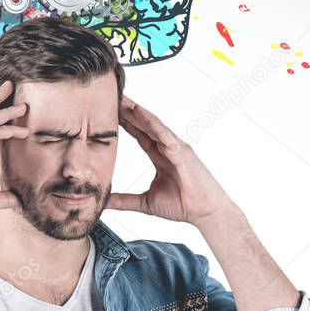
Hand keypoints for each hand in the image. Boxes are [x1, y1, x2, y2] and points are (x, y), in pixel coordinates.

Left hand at [105, 95, 234, 224]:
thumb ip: (125, 200)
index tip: (110, 114)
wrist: (205, 213)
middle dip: (129, 112)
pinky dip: (150, 122)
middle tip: (112, 97)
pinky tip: (138, 112)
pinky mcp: (182, 151)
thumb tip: (104, 201)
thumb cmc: (183, 205)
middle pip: (145, 125)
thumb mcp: (146, 203)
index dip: (126, 124)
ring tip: (122, 99)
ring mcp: (176, 148)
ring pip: (153, 124)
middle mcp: (169, 148)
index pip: (140, 136)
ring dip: (137, 111)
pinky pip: (163, 133)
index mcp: (161, 157)